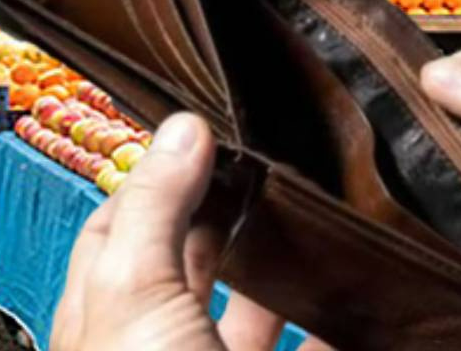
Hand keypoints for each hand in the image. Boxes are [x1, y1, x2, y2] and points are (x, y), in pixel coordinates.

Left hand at [54, 114, 317, 350]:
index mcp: (103, 312)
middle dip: (224, 217)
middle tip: (265, 172)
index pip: (117, 227)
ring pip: (254, 311)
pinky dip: (338, 325)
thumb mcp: (134, 288)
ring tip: (316, 223)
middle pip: (190, 264)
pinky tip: (357, 298)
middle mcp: (155, 342)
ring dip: (283, 269)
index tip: (202, 141)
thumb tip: (181, 131)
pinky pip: (317, 348)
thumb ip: (156, 207)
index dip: (155, 181)